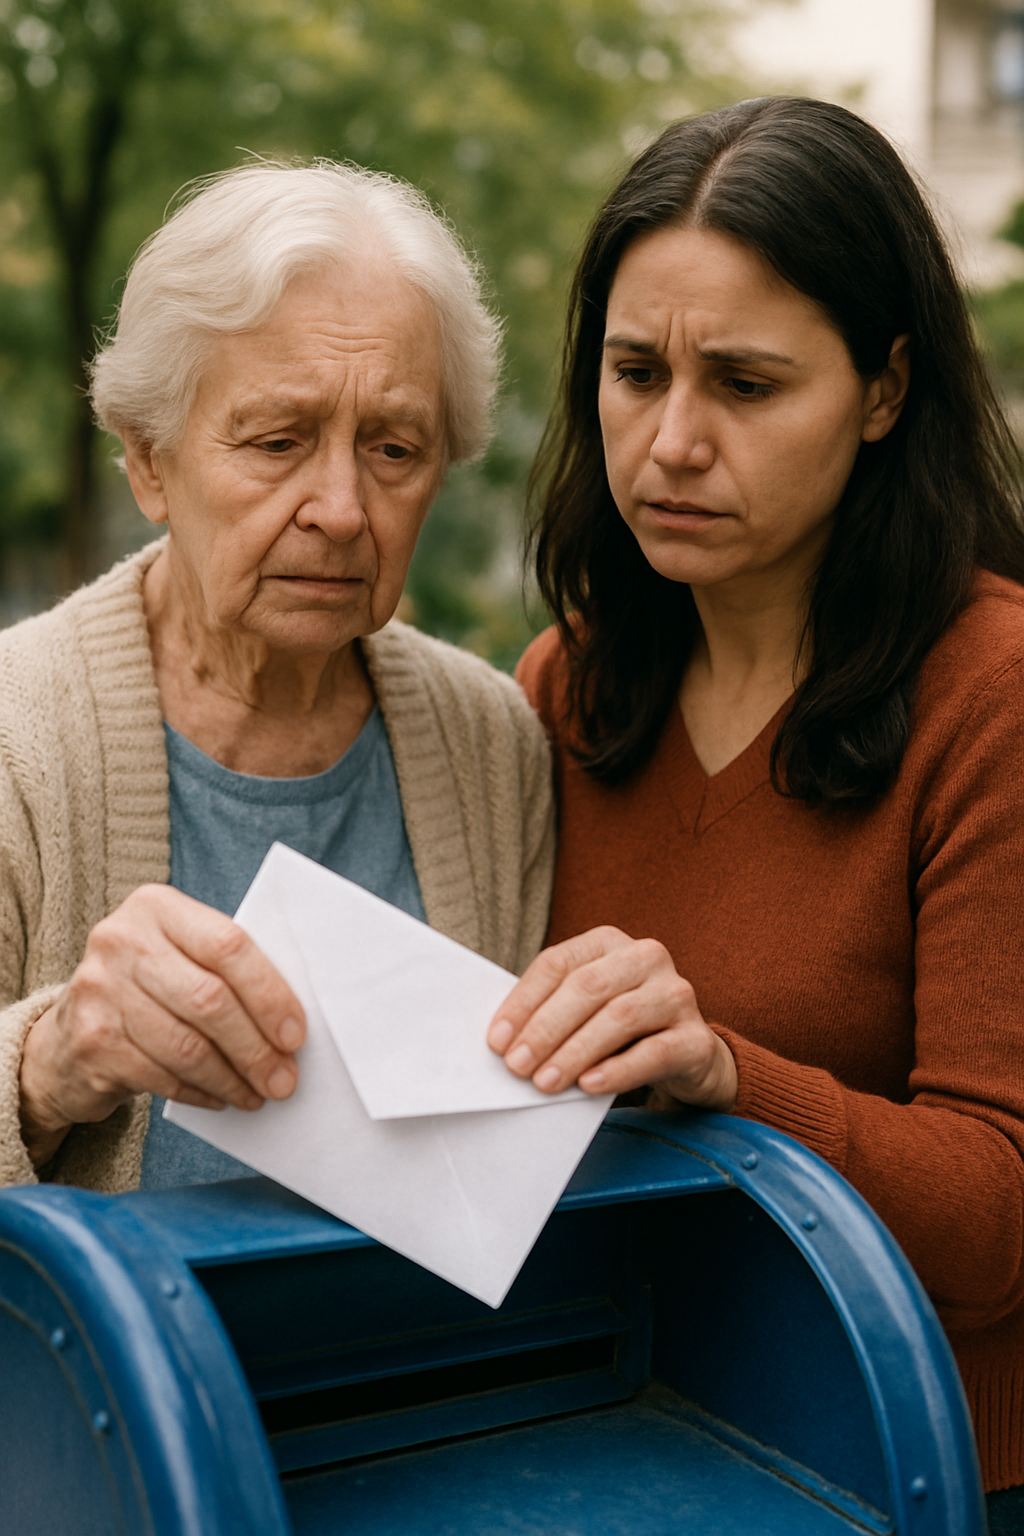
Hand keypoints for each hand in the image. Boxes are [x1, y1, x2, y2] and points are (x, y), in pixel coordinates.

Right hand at [19, 884, 305, 1168]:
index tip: (295, 1033)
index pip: (228, 945)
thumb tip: (290, 1022)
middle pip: (210, 999)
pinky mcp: (91, 1041)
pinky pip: (163, 1076)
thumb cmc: (149, 991)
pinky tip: (221, 1098)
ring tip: (258, 1094)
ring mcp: (100, 990)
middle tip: (283, 1079)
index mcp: (155, 907)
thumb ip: (225, 969)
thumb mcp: (179, 957)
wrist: (67, 1035)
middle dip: (256, 1047)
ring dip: (233, 1078)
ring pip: (188, 1046)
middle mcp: (121, 940)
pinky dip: (202, 1092)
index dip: (269, 993)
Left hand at [486, 926, 736, 1111]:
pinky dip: (617, 1070)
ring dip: (575, 1052)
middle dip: (546, 1029)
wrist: (685, 1056)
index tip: (497, 1040)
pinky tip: (589, 1086)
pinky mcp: (697, 1036)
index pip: (557, 963)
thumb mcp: (585, 1010)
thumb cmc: (620, 1030)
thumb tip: (503, 1041)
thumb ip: (551, 1012)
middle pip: (587, 987)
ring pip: (619, 1017)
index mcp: (609, 942)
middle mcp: (646, 957)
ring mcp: (676, 994)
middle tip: (517, 1065)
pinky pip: (654, 1052)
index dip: (523, 1002)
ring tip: (545, 1081)